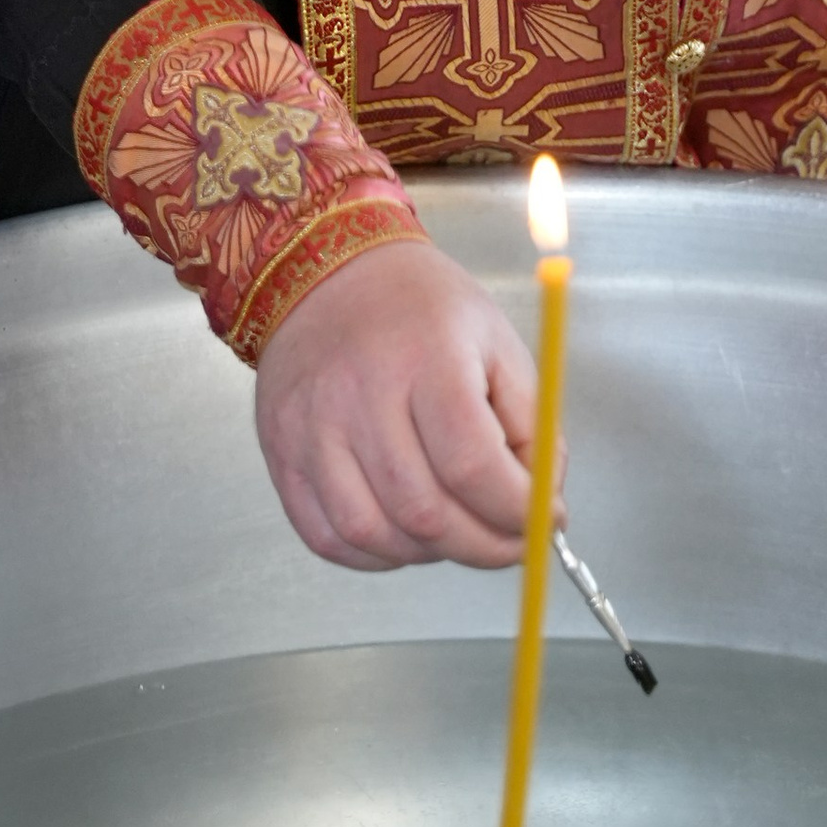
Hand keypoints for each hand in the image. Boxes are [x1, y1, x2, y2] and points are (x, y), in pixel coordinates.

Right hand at [254, 236, 544, 570]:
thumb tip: (544, 504)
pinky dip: (374, 554)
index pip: (473, 464)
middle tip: (510, 542)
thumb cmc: (421, 308)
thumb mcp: (497, 341)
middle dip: (483, 546)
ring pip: (374, 533)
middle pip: (424, 511)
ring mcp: (311, 427)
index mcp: (425, 355)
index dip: (518, 512)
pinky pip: (328, 537)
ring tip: (457, 530)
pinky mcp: (280, 452)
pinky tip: (404, 533)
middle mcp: (359, 392)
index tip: (546, 522)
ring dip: (430, 554)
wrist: (329, 272)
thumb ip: (532, 424)